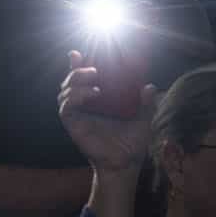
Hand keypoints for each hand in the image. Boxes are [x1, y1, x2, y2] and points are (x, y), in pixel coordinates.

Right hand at [58, 51, 156, 174]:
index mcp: (96, 100)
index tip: (78, 53)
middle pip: (69, 81)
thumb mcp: (143, 119)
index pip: (82, 79)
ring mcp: (77, 114)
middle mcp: (83, 105)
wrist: (125, 164)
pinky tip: (92, 94)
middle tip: (93, 69)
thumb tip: (151, 86)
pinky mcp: (72, 124)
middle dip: (75, 70)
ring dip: (76, 82)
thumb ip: (146, 103)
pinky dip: (75, 97)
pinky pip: (66, 107)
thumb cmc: (132, 142)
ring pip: (64, 91)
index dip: (77, 64)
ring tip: (94, 81)